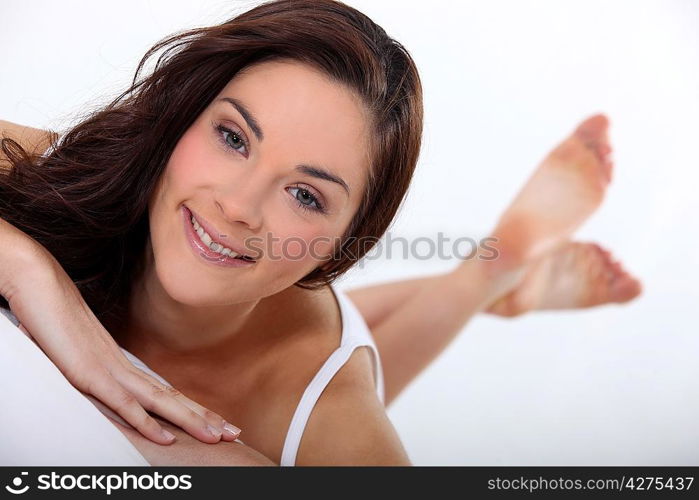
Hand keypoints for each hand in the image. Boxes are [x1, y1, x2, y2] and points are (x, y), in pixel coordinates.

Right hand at [2, 233, 241, 445]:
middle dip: (205, 417)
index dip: (192, 408)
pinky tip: (167, 438)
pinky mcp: (91, 375)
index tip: (218, 421)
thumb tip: (104, 384)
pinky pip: (123, 404)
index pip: (165, 390)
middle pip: (172, 397)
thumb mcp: (78, 354)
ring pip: (159, 401)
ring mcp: (110, 371)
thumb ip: (94, 370)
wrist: (41, 287)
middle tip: (235, 433)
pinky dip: (146, 423)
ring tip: (217, 436)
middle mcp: (124, 368)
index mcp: (123, 364)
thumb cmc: (56, 320)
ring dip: (190, 421)